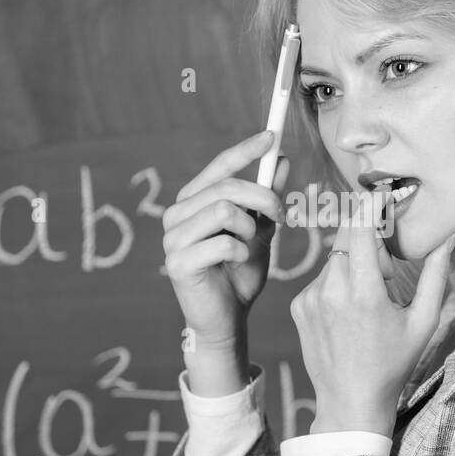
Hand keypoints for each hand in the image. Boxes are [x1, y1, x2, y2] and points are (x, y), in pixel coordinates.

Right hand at [162, 130, 289, 347]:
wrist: (228, 319)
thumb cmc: (240, 274)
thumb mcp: (260, 231)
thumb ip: (267, 198)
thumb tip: (281, 159)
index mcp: (193, 202)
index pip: (218, 167)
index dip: (244, 150)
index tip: (271, 137)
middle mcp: (177, 215)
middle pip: (225, 186)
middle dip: (262, 197)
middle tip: (280, 215)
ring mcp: (173, 239)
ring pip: (222, 209)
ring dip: (249, 228)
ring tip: (251, 246)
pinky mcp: (177, 263)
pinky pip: (221, 242)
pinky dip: (241, 252)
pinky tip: (238, 263)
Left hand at [290, 190, 454, 436]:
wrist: (350, 402)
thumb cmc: (393, 364)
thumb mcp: (423, 322)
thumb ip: (436, 274)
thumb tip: (449, 236)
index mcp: (364, 292)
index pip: (361, 226)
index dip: (370, 203)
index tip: (379, 192)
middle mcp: (331, 290)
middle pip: (348, 237)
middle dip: (368, 241)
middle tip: (386, 275)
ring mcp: (310, 298)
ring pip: (335, 257)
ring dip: (354, 264)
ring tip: (368, 303)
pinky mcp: (298, 306)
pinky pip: (321, 278)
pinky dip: (337, 283)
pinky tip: (348, 314)